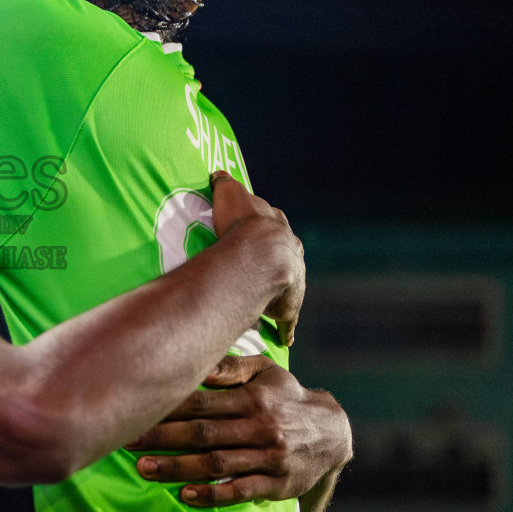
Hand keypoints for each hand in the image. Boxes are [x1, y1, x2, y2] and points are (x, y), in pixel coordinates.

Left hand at [126, 354, 350, 506]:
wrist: (334, 433)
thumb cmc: (287, 397)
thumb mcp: (266, 371)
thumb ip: (231, 367)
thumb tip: (199, 363)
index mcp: (252, 397)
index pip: (202, 401)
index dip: (168, 407)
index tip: (137, 409)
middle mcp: (260, 426)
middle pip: (203, 433)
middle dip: (162, 438)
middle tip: (127, 442)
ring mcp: (269, 457)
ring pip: (217, 464)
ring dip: (178, 468)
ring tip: (145, 470)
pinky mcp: (277, 484)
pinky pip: (241, 491)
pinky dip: (213, 495)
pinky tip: (186, 495)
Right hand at [210, 172, 304, 344]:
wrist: (262, 255)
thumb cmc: (243, 224)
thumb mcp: (231, 194)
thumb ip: (225, 183)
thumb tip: (219, 174)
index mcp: (277, 227)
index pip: (274, 225)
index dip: (265, 229)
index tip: (259, 233)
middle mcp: (290, 252)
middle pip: (286, 255)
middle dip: (278, 260)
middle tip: (265, 269)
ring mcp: (293, 279)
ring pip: (289, 285)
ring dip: (282, 292)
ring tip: (270, 300)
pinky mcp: (289, 305)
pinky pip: (288, 318)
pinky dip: (286, 327)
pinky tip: (284, 338)